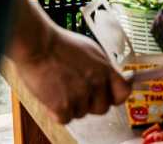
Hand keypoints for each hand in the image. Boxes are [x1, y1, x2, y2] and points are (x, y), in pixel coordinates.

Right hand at [9, 25, 129, 123]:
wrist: (39, 45)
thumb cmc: (60, 44)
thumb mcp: (90, 50)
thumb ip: (101, 67)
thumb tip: (107, 77)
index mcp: (105, 68)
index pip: (123, 92)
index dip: (116, 97)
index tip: (109, 97)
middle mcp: (97, 83)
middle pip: (102, 108)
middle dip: (90, 104)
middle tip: (78, 94)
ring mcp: (81, 95)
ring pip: (82, 113)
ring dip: (71, 106)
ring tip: (60, 91)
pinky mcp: (63, 105)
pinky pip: (65, 119)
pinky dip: (57, 114)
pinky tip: (51, 102)